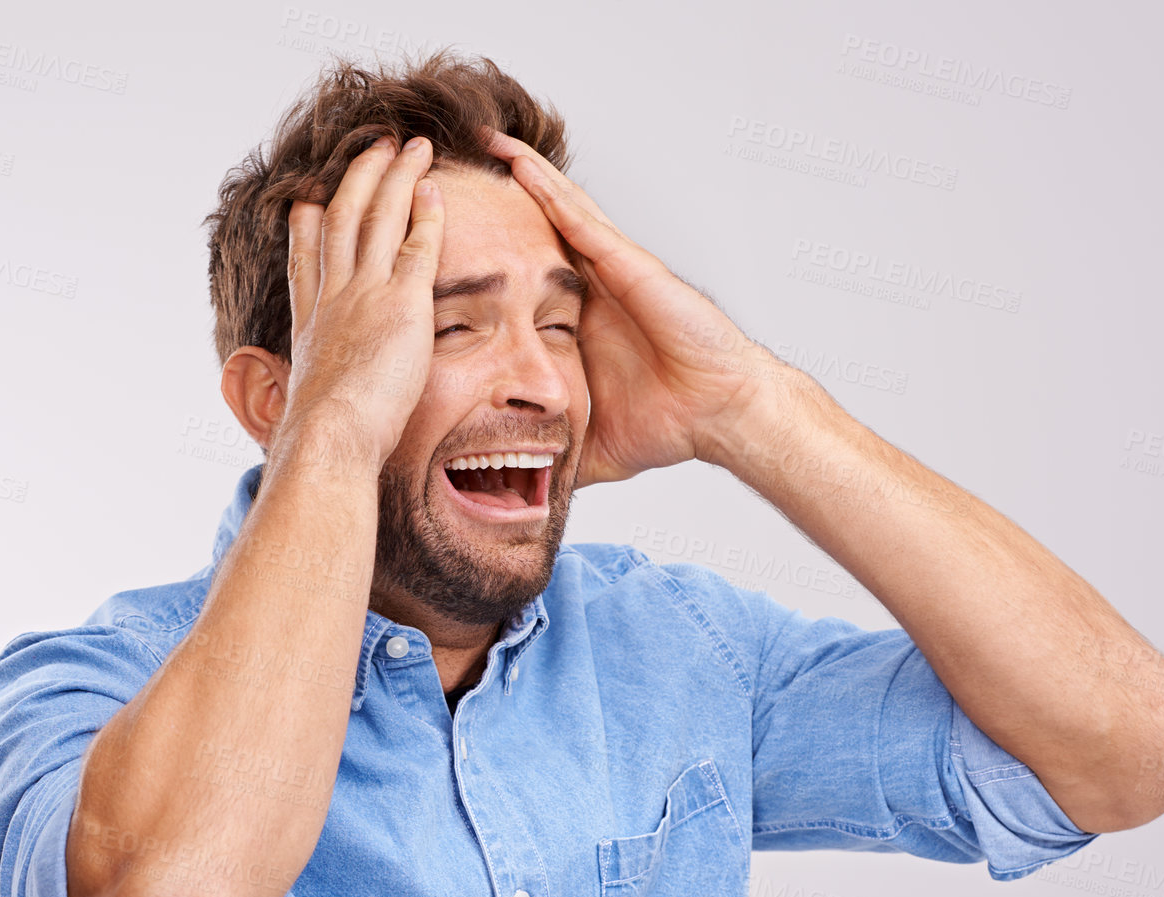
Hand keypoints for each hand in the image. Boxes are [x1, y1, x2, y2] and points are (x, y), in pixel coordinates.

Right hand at [282, 134, 445, 471]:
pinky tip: (434, 188)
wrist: (330, 434)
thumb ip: (315, 393)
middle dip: (357, 180)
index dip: (305, 227)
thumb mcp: (308, 406)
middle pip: (340, 220)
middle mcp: (333, 297)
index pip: (306, 263)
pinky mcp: (401, 303)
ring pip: (378, 218)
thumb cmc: (324, 436)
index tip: (305, 201)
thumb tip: (309, 413)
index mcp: (312, 324)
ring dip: (394, 176)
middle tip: (371, 149)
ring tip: (409, 146)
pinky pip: (418, 245)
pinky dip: (425, 213)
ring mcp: (365, 293)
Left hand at [481, 127, 793, 487]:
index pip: (525, 282)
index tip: (445, 241)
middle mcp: (592, 289)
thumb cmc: (671, 425)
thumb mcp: (586, 444)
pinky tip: (517, 163)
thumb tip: (514, 489)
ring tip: (479, 140)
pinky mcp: (628, 265)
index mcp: (580, 325)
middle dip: (498, 202)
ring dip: (519, 175)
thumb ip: (551, 455)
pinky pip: (580, 219)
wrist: (718, 415)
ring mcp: (611, 272)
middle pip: (535, 233)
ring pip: (555, 211)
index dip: (489, 258)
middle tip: (449, 169)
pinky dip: (548, 189)